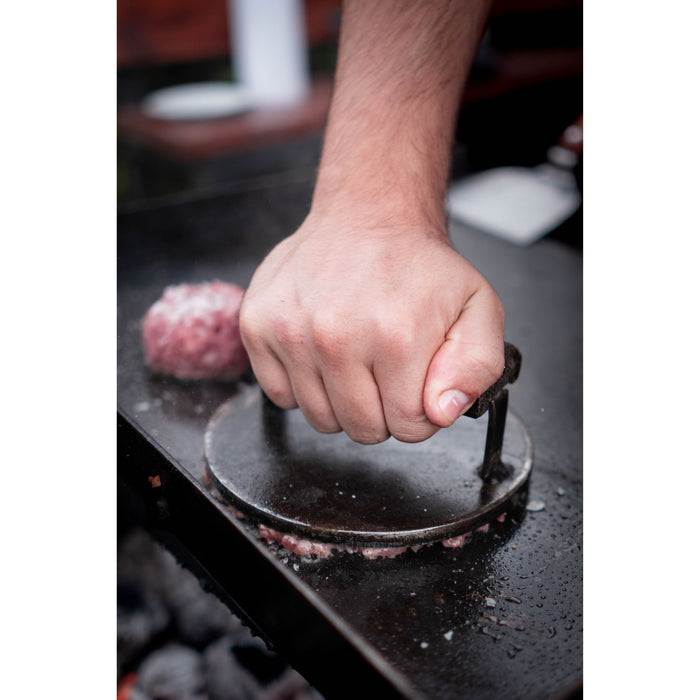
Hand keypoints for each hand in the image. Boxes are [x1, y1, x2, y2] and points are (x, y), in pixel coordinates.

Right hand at [239, 210, 504, 443]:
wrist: (368, 216)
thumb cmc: (419, 265)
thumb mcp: (478, 309)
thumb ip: (476, 368)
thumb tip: (441, 411)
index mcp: (395, 336)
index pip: (408, 427)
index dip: (419, 410)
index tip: (417, 380)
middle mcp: (336, 336)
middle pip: (362, 429)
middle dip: (382, 410)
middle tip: (387, 368)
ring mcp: (290, 332)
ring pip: (321, 419)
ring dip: (342, 399)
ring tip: (355, 356)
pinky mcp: (258, 327)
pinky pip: (281, 397)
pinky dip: (304, 385)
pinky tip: (322, 353)